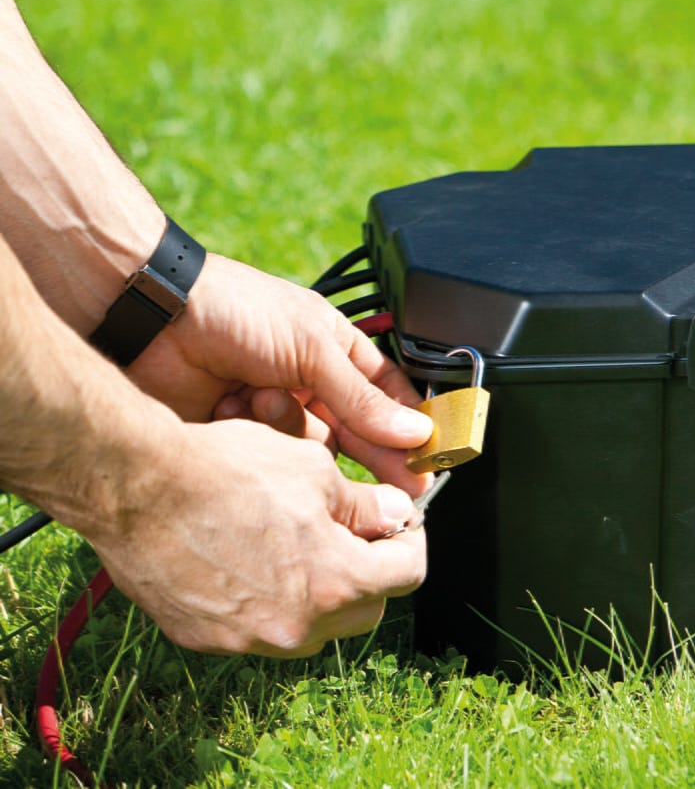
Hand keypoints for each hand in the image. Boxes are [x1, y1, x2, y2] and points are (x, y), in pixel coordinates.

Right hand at [92, 414, 427, 655]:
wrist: (140, 489)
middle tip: (358, 529)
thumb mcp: (312, 468)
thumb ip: (363, 501)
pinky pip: (261, 628)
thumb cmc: (227, 470)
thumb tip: (394, 514)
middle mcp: (296, 626)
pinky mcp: (209, 640)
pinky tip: (253, 556)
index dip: (411, 540)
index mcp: (334, 582)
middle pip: (365, 610)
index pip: (406, 575)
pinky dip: (271, 600)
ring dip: (321, 591)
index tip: (402, 521)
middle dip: (371, 570)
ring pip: (312, 625)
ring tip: (300, 540)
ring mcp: (250, 640)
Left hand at [130, 255, 432, 493]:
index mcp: (333, 347)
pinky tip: (233, 407)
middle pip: (356, 429)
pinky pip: (270, 458)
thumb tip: (414, 430)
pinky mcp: (242, 439)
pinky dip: (255, 437)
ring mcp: (274, 410)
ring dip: (291, 431)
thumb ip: (362, 397)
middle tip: (403, 491)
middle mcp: (308, 381)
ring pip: (310, 448)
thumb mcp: (311, 347)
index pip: (387, 393)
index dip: (410, 425)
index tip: (431, 459)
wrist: (156, 320)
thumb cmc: (236, 310)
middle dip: (375, 454)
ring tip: (261, 399)